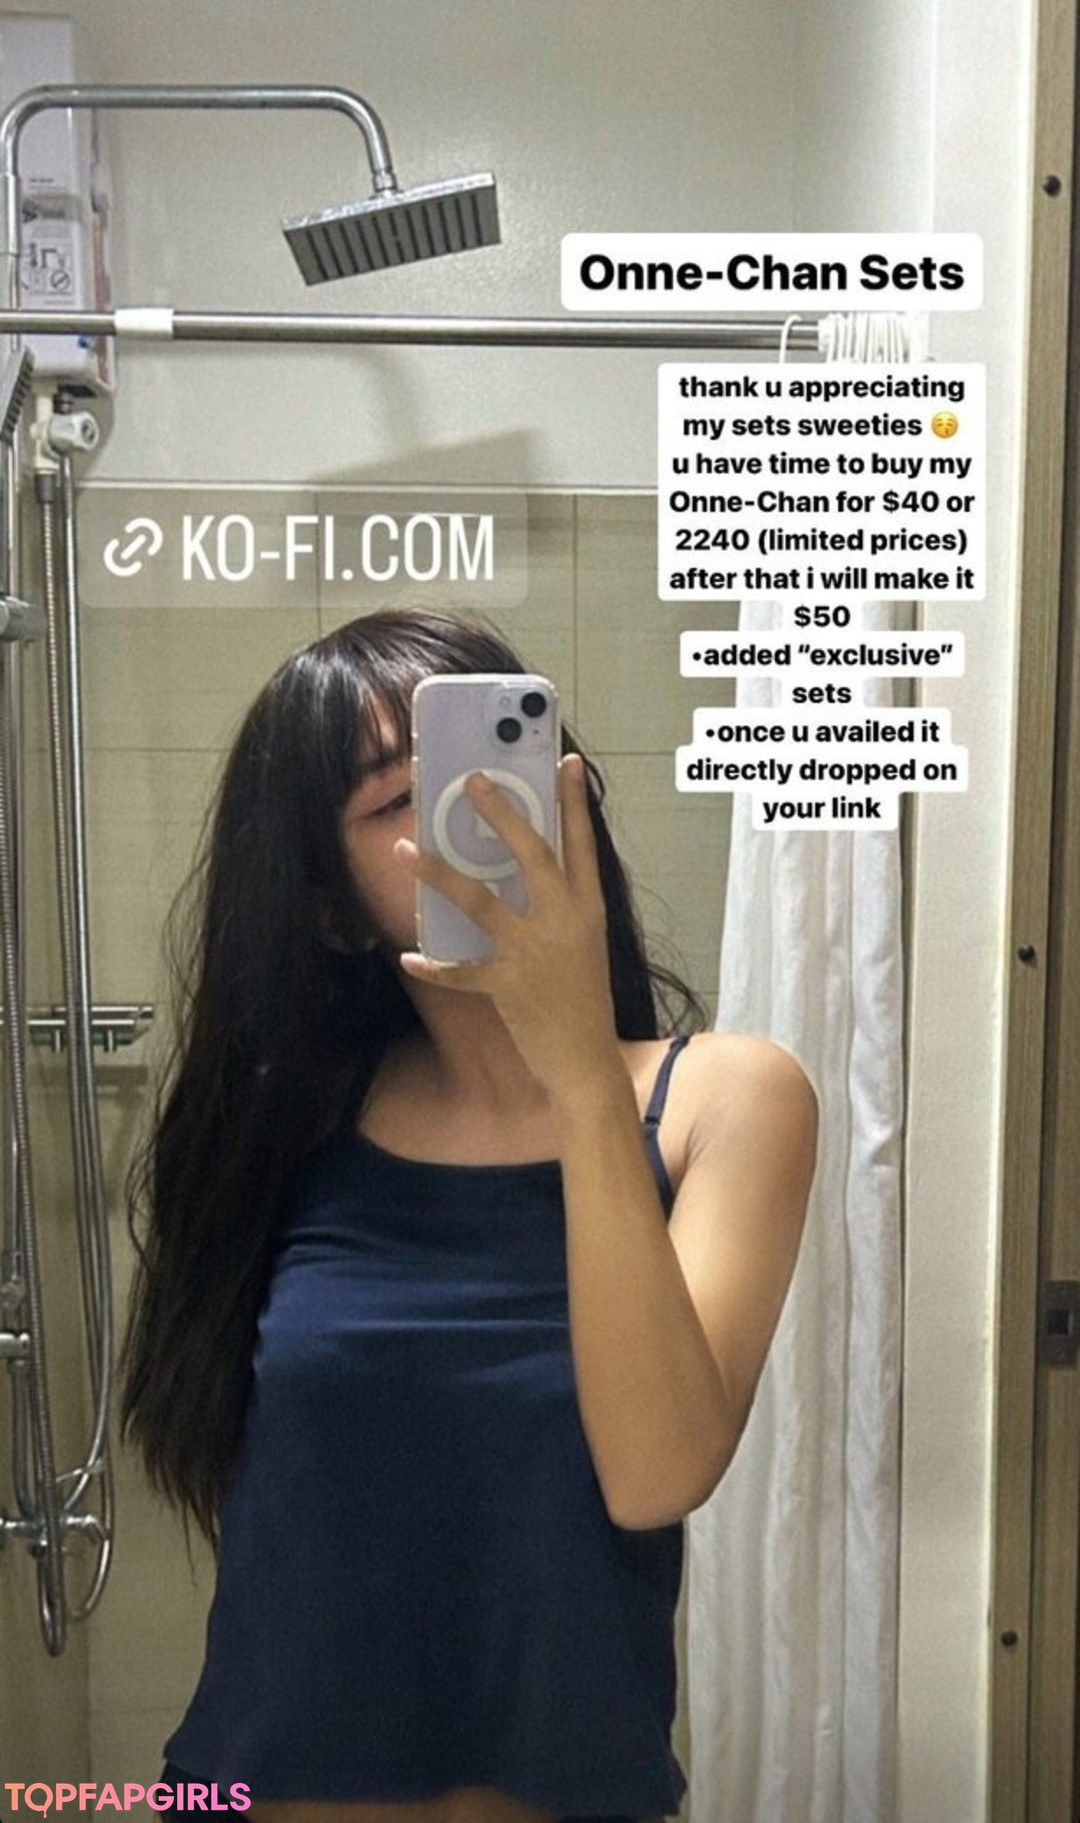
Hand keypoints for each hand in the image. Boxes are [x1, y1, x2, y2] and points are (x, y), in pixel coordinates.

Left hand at [394, 753, 622, 1103]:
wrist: (587, 1061)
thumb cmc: (583, 1002)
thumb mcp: (583, 945)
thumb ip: (559, 909)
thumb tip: (522, 874)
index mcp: (587, 908)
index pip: (581, 844)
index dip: (574, 802)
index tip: (565, 762)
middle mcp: (563, 921)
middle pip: (531, 854)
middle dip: (501, 814)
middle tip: (473, 781)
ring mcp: (534, 952)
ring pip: (479, 900)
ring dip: (438, 873)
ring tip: (406, 849)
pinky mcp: (508, 986)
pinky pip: (460, 970)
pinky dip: (433, 965)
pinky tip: (408, 958)